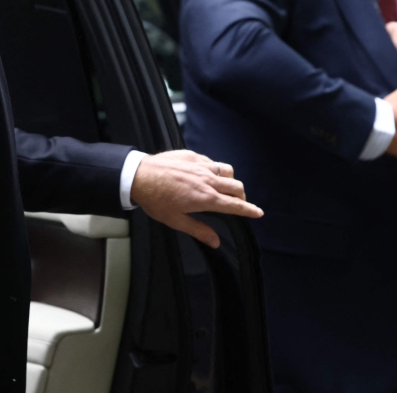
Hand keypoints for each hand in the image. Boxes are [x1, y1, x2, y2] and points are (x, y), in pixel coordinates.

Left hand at [130, 150, 263, 248]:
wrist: (138, 175)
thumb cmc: (154, 199)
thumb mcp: (175, 220)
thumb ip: (198, 230)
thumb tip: (215, 242)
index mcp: (205, 198)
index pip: (235, 205)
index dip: (249, 210)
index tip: (258, 213)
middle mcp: (207, 180)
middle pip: (236, 186)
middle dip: (241, 196)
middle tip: (237, 203)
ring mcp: (201, 165)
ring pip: (227, 170)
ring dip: (230, 180)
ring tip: (223, 187)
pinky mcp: (192, 155)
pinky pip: (211, 161)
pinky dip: (214, 169)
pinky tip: (205, 174)